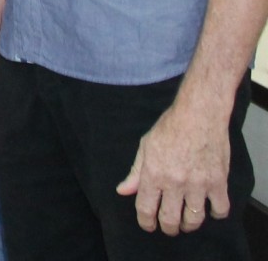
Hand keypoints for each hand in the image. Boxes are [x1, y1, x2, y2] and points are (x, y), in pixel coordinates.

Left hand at [117, 100, 231, 233]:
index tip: (148, 226)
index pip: (146, 208)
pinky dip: (215, 214)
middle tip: (169, 227)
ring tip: (186, 223)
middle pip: (170, 219)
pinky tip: (209, 210)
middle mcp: (175, 182)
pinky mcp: (218, 182)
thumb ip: (135, 172)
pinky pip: (220, 209)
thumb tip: (122, 191)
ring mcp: (198, 184)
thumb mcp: (145, 147)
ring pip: (194, 219)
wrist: (199, 115)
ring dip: (189, 225)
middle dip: (168, 228)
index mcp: (154, 174)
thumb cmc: (170, 128)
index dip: (146, 222)